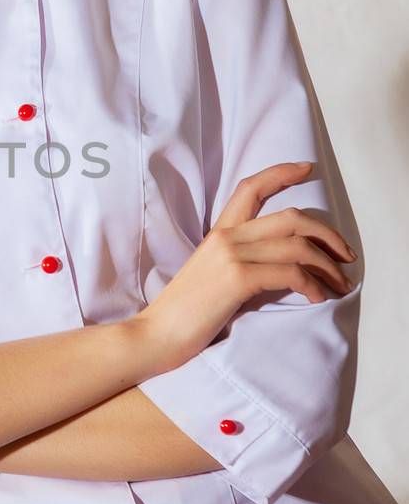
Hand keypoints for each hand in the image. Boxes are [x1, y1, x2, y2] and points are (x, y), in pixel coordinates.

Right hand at [135, 160, 357, 371]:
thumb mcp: (212, 276)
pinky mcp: (236, 279)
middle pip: (291, 217)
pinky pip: (290, 273)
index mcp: (219, 233)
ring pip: (297, 245)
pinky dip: (312, 285)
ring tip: (339, 283)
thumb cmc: (185, 314)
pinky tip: (316, 297)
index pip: (250, 188)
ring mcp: (230, 255)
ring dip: (328, 265)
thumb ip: (240, 261)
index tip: (307, 169)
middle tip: (346, 255)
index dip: (281, 173)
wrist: (156, 335)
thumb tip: (281, 264)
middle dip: (328, 234)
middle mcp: (226, 237)